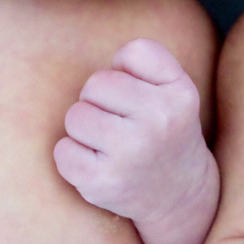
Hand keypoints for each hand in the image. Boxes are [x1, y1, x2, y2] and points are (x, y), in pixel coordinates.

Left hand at [54, 38, 211, 224]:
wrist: (179, 192)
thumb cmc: (166, 125)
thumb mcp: (175, 85)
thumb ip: (146, 58)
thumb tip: (103, 71)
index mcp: (180, 92)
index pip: (134, 52)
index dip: (127, 69)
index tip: (139, 91)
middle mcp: (159, 121)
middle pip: (96, 83)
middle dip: (100, 98)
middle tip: (119, 119)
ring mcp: (131, 154)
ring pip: (75, 115)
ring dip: (84, 126)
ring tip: (108, 140)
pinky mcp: (103, 183)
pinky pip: (62, 150)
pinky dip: (72, 154)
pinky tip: (96, 161)